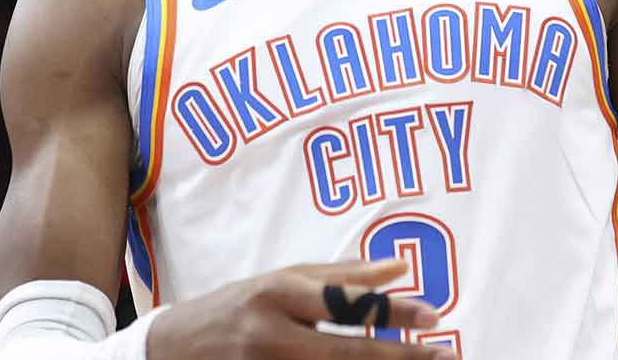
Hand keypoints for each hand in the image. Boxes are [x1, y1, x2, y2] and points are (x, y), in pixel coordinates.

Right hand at [146, 258, 454, 358]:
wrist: (170, 347)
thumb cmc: (237, 305)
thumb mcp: (284, 279)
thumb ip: (342, 276)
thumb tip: (400, 267)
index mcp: (278, 293)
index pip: (346, 304)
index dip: (393, 312)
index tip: (435, 317)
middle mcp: (271, 334)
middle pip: (346, 353)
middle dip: (401, 358)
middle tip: (446, 357)